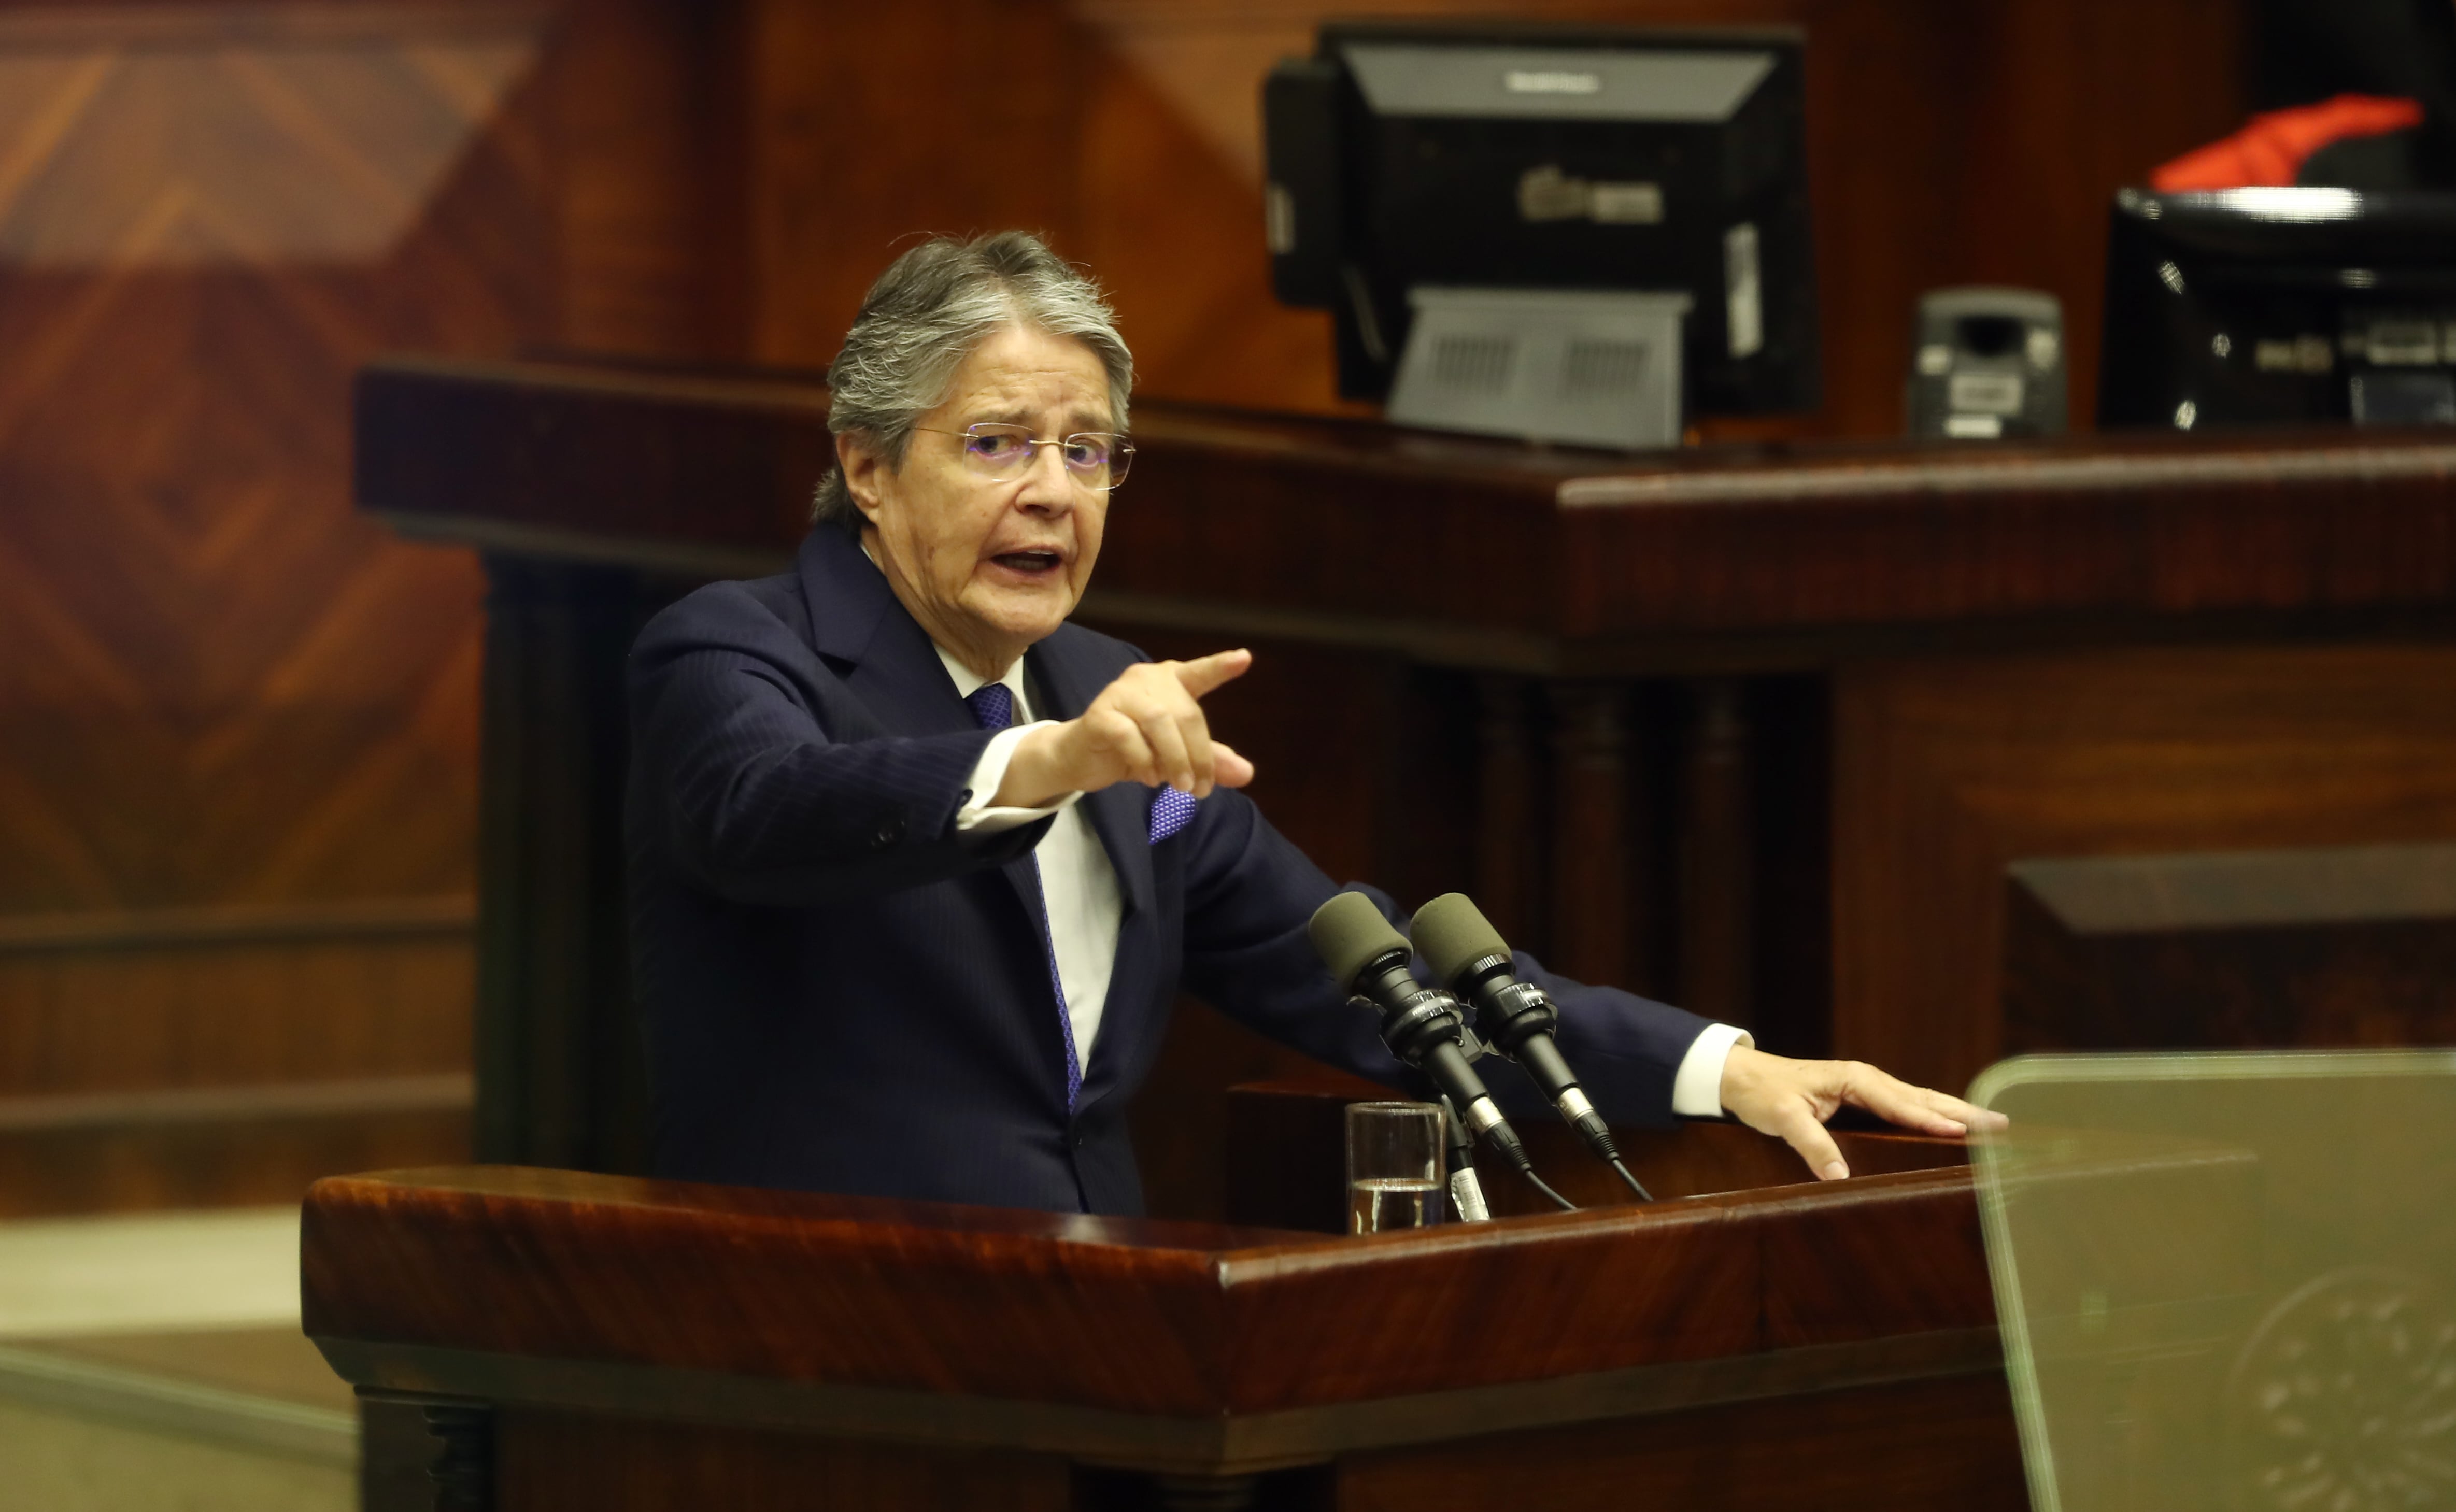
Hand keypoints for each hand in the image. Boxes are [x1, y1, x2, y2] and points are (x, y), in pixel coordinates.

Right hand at [995, 649, 1256, 806]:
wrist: (1081, 759)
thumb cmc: (1134, 750)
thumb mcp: (1177, 758)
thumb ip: (1209, 760)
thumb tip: (1246, 773)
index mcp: (1170, 682)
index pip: (1199, 673)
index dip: (1220, 666)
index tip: (1244, 659)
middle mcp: (1146, 679)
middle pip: (1185, 712)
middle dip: (1197, 755)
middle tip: (1199, 789)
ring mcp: (1120, 693)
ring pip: (1159, 721)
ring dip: (1175, 758)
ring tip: (1180, 786)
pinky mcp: (1098, 714)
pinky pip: (1127, 735)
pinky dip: (1144, 760)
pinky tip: (1150, 778)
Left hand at [1717, 1044, 2007, 1181]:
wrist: (1743, 1078)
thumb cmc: (1764, 1093)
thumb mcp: (1783, 1118)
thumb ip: (1811, 1144)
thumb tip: (1839, 1175)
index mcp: (1855, 1080)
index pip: (1901, 1103)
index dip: (1930, 1118)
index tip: (1962, 1131)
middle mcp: (1867, 1081)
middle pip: (1923, 1098)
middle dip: (1963, 1111)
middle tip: (2003, 1123)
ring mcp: (1868, 1089)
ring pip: (1920, 1101)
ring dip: (1955, 1112)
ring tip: (1992, 1124)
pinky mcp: (1864, 1101)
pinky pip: (1906, 1109)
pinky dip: (1933, 1116)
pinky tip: (1951, 1129)